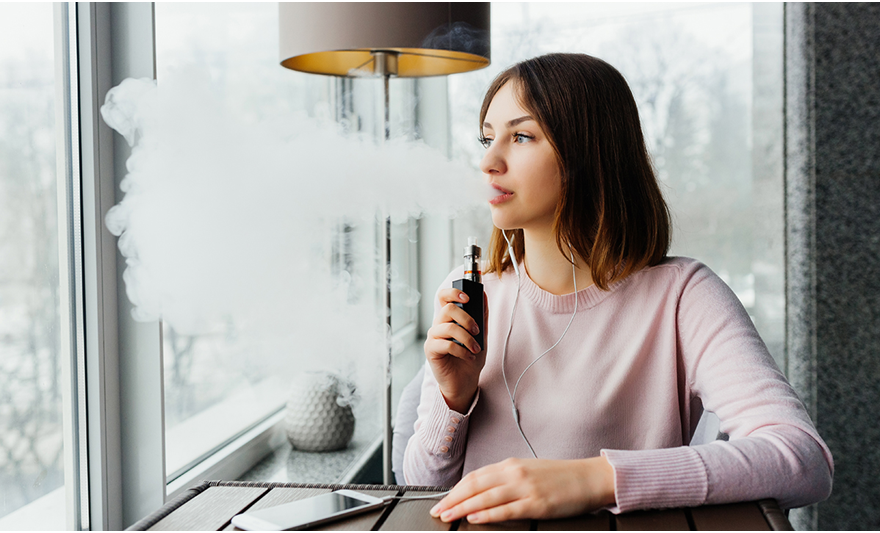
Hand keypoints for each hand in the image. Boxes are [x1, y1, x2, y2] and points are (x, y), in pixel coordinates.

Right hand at [423, 288, 488, 412]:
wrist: (465, 382)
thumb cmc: (470, 358)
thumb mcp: (481, 336)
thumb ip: (482, 317)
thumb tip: (484, 295)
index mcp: (449, 319)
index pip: (444, 296)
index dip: (453, 292)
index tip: (468, 298)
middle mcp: (439, 325)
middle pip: (448, 309)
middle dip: (467, 319)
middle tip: (477, 331)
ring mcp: (433, 337)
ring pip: (448, 327)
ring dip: (467, 339)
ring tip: (476, 349)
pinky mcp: (431, 350)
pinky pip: (446, 344)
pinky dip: (462, 351)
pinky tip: (469, 357)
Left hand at [429, 457, 615, 523]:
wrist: (588, 477)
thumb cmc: (559, 477)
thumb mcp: (528, 471)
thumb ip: (506, 479)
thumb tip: (482, 491)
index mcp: (511, 465)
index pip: (475, 477)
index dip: (455, 489)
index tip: (442, 501)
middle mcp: (514, 473)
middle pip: (475, 485)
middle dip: (453, 499)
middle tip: (437, 511)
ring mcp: (525, 488)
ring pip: (486, 497)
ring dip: (463, 507)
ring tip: (448, 516)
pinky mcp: (537, 504)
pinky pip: (506, 509)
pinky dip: (488, 513)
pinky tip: (474, 518)